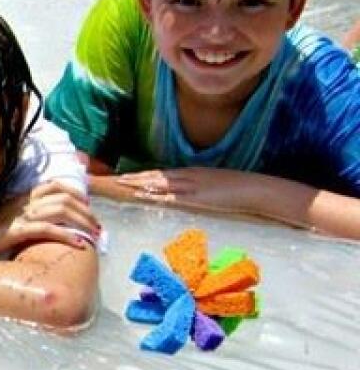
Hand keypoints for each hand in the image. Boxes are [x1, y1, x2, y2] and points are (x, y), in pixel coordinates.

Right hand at [0, 181, 100, 254]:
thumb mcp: (2, 223)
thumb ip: (20, 220)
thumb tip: (39, 226)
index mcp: (19, 198)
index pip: (54, 185)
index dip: (75, 193)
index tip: (87, 207)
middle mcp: (21, 202)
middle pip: (63, 196)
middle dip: (86, 210)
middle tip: (98, 226)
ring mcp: (18, 216)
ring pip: (60, 210)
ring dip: (82, 221)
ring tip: (94, 235)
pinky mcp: (14, 231)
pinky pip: (47, 229)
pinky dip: (66, 235)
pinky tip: (78, 243)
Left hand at [114, 167, 256, 214]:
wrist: (253, 188)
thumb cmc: (236, 188)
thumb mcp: (211, 183)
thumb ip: (196, 186)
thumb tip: (182, 192)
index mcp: (190, 172)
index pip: (160, 173)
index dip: (142, 175)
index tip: (127, 176)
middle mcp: (186, 175)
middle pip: (155, 175)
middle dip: (135, 177)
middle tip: (116, 179)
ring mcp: (190, 185)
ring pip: (158, 183)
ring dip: (139, 183)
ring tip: (122, 183)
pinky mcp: (196, 197)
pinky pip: (170, 196)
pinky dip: (154, 195)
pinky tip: (142, 194)